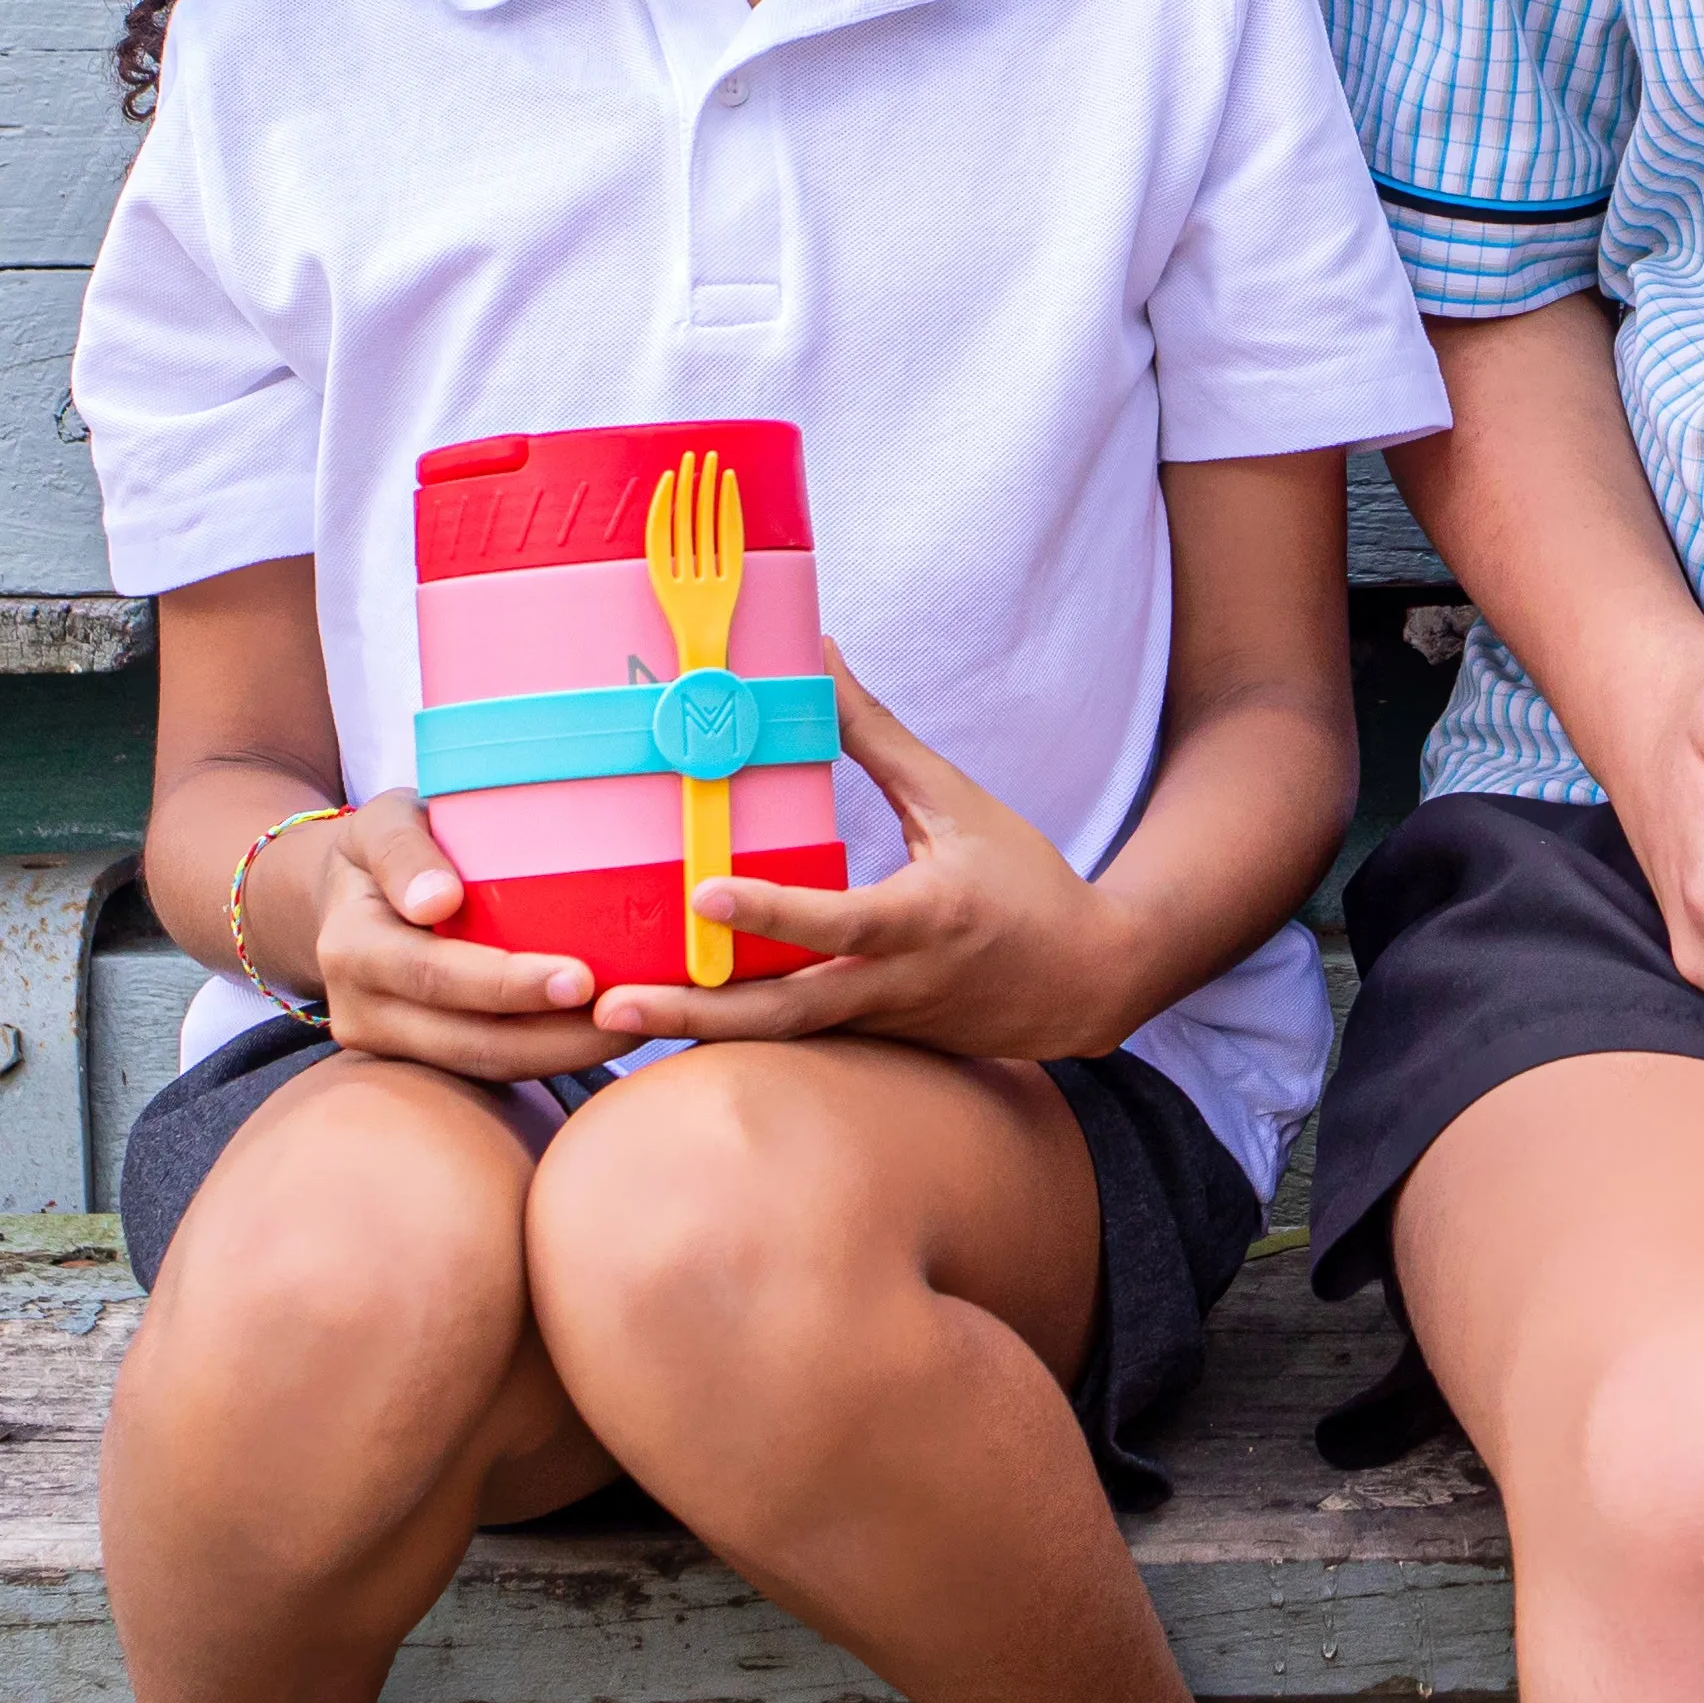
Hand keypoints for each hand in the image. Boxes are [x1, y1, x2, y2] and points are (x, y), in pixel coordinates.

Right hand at [305, 792, 636, 1081]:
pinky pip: (490, 1067)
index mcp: (352, 946)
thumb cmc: (385, 846)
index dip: (507, 984)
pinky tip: (606, 1031)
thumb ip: (404, 851)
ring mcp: (389, 1045)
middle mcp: (361, 1010)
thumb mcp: (384, 823)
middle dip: (556, 1037)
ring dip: (565, 1055)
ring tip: (636, 1025)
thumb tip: (437, 901)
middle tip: (632, 1013)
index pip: (434, 975)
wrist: (345, 897)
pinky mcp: (420, 1060)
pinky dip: (550, 1054)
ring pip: (486, 1066)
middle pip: (468, 1040)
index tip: (580, 978)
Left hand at [591, 666, 1146, 1061]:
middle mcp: (897, 983)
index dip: (772, 910)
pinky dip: (733, 1036)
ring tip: (615, 1022)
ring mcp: (881, 1025)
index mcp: (925, 918)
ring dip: (697, 1033)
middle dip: (696, 1012)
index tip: (705, 894)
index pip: (839, 919)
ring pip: (778, 1040)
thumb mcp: (956, 800)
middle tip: (615, 1004)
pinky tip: (669, 1024)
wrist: (1088, 981)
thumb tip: (820, 656)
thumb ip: (878, 737)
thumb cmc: (1025, 882)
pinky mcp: (874, 1046)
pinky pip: (795, 1045)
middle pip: (785, 1012)